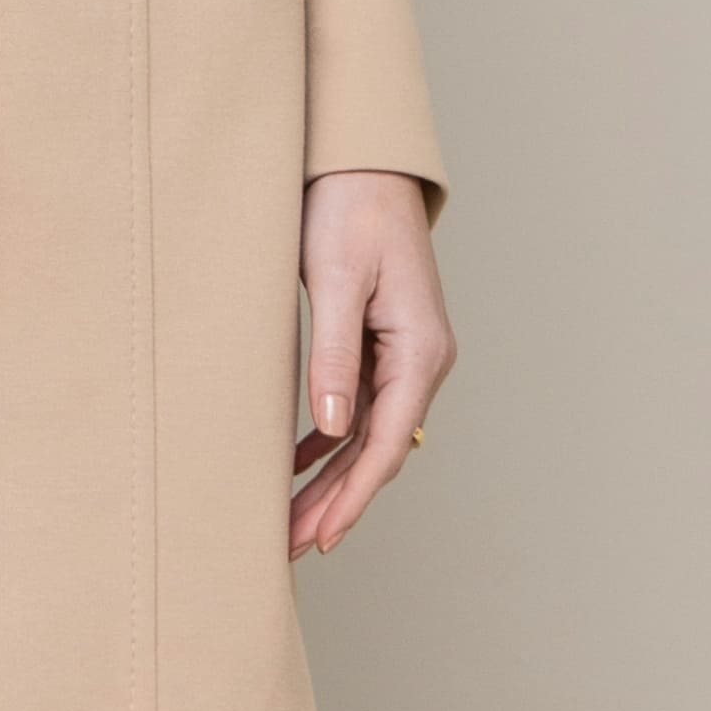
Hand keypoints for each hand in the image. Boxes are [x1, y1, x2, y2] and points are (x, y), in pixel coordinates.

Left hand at [292, 168, 451, 556]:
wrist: (362, 162)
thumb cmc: (349, 210)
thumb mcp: (335, 281)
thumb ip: (332, 355)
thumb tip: (334, 428)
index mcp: (421, 349)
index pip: (386, 444)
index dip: (352, 497)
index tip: (320, 537)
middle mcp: (421, 359)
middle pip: (377, 451)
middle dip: (335, 503)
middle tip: (290, 547)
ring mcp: (403, 354)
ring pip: (365, 435)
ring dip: (329, 479)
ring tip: (288, 521)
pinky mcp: (380, 344)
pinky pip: (357, 407)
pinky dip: (327, 440)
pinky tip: (296, 464)